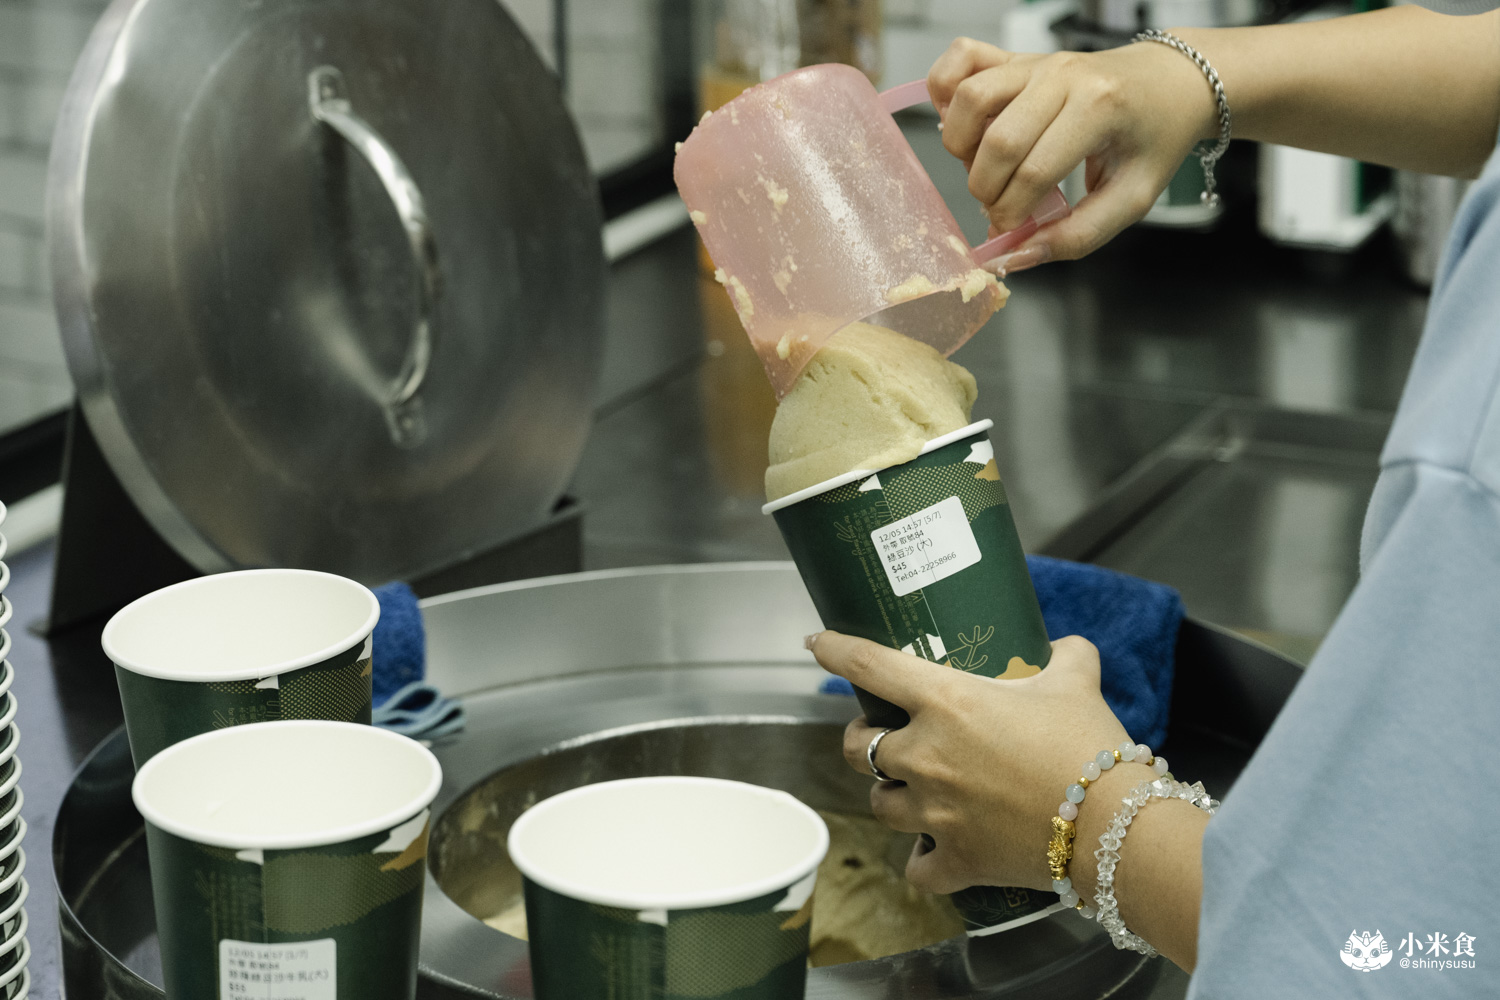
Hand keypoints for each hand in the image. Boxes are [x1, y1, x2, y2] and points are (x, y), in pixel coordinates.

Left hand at [810, 631, 1137, 893]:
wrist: (1116, 827)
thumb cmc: (1090, 747)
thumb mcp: (1077, 684)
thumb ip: (1065, 656)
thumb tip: (1064, 646)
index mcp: (945, 702)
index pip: (868, 666)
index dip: (834, 649)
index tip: (816, 642)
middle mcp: (924, 756)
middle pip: (855, 747)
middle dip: (859, 740)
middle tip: (879, 736)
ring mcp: (933, 813)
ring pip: (878, 804)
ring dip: (889, 795)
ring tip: (911, 792)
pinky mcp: (953, 860)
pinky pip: (914, 867)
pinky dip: (920, 861)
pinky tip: (931, 853)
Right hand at [927, 38, 1218, 269]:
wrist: (1169, 82)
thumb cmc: (1153, 139)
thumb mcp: (1132, 198)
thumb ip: (1077, 236)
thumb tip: (1016, 257)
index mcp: (1099, 107)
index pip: (1033, 171)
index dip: (1013, 213)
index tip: (1014, 231)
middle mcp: (1062, 76)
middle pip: (998, 141)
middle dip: (988, 190)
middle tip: (1002, 205)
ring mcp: (1035, 61)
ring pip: (969, 100)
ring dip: (962, 147)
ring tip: (984, 166)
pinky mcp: (1016, 56)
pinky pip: (961, 60)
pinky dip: (944, 90)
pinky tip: (960, 122)